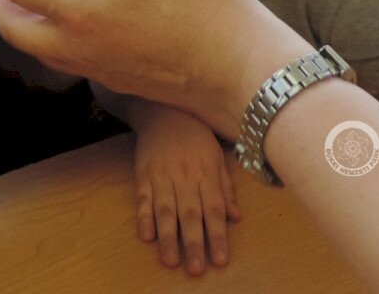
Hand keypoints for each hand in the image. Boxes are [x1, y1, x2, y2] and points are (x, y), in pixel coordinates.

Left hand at [0, 0, 309, 136]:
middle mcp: (73, 49)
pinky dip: (55, 17)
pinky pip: (62, 49)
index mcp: (75, 14)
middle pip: (9, 20)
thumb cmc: (203, 4)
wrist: (244, 71)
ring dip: (29, 1)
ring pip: (34, 39)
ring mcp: (91, 68)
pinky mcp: (111, 76)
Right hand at [130, 107, 240, 274]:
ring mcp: (162, 176)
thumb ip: (225, 188)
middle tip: (195, 269)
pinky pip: (142, 197)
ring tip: (170, 260)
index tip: (220, 260)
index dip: (217, 236)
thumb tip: (236, 218)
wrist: (163, 109)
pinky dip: (143, 216)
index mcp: (206, 174)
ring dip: (168, 236)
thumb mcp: (216, 156)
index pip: (214, 210)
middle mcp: (185, 177)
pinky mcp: (143, 174)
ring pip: (165, 209)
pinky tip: (146, 234)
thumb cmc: (195, 134)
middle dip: (193, 243)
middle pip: (190, 214)